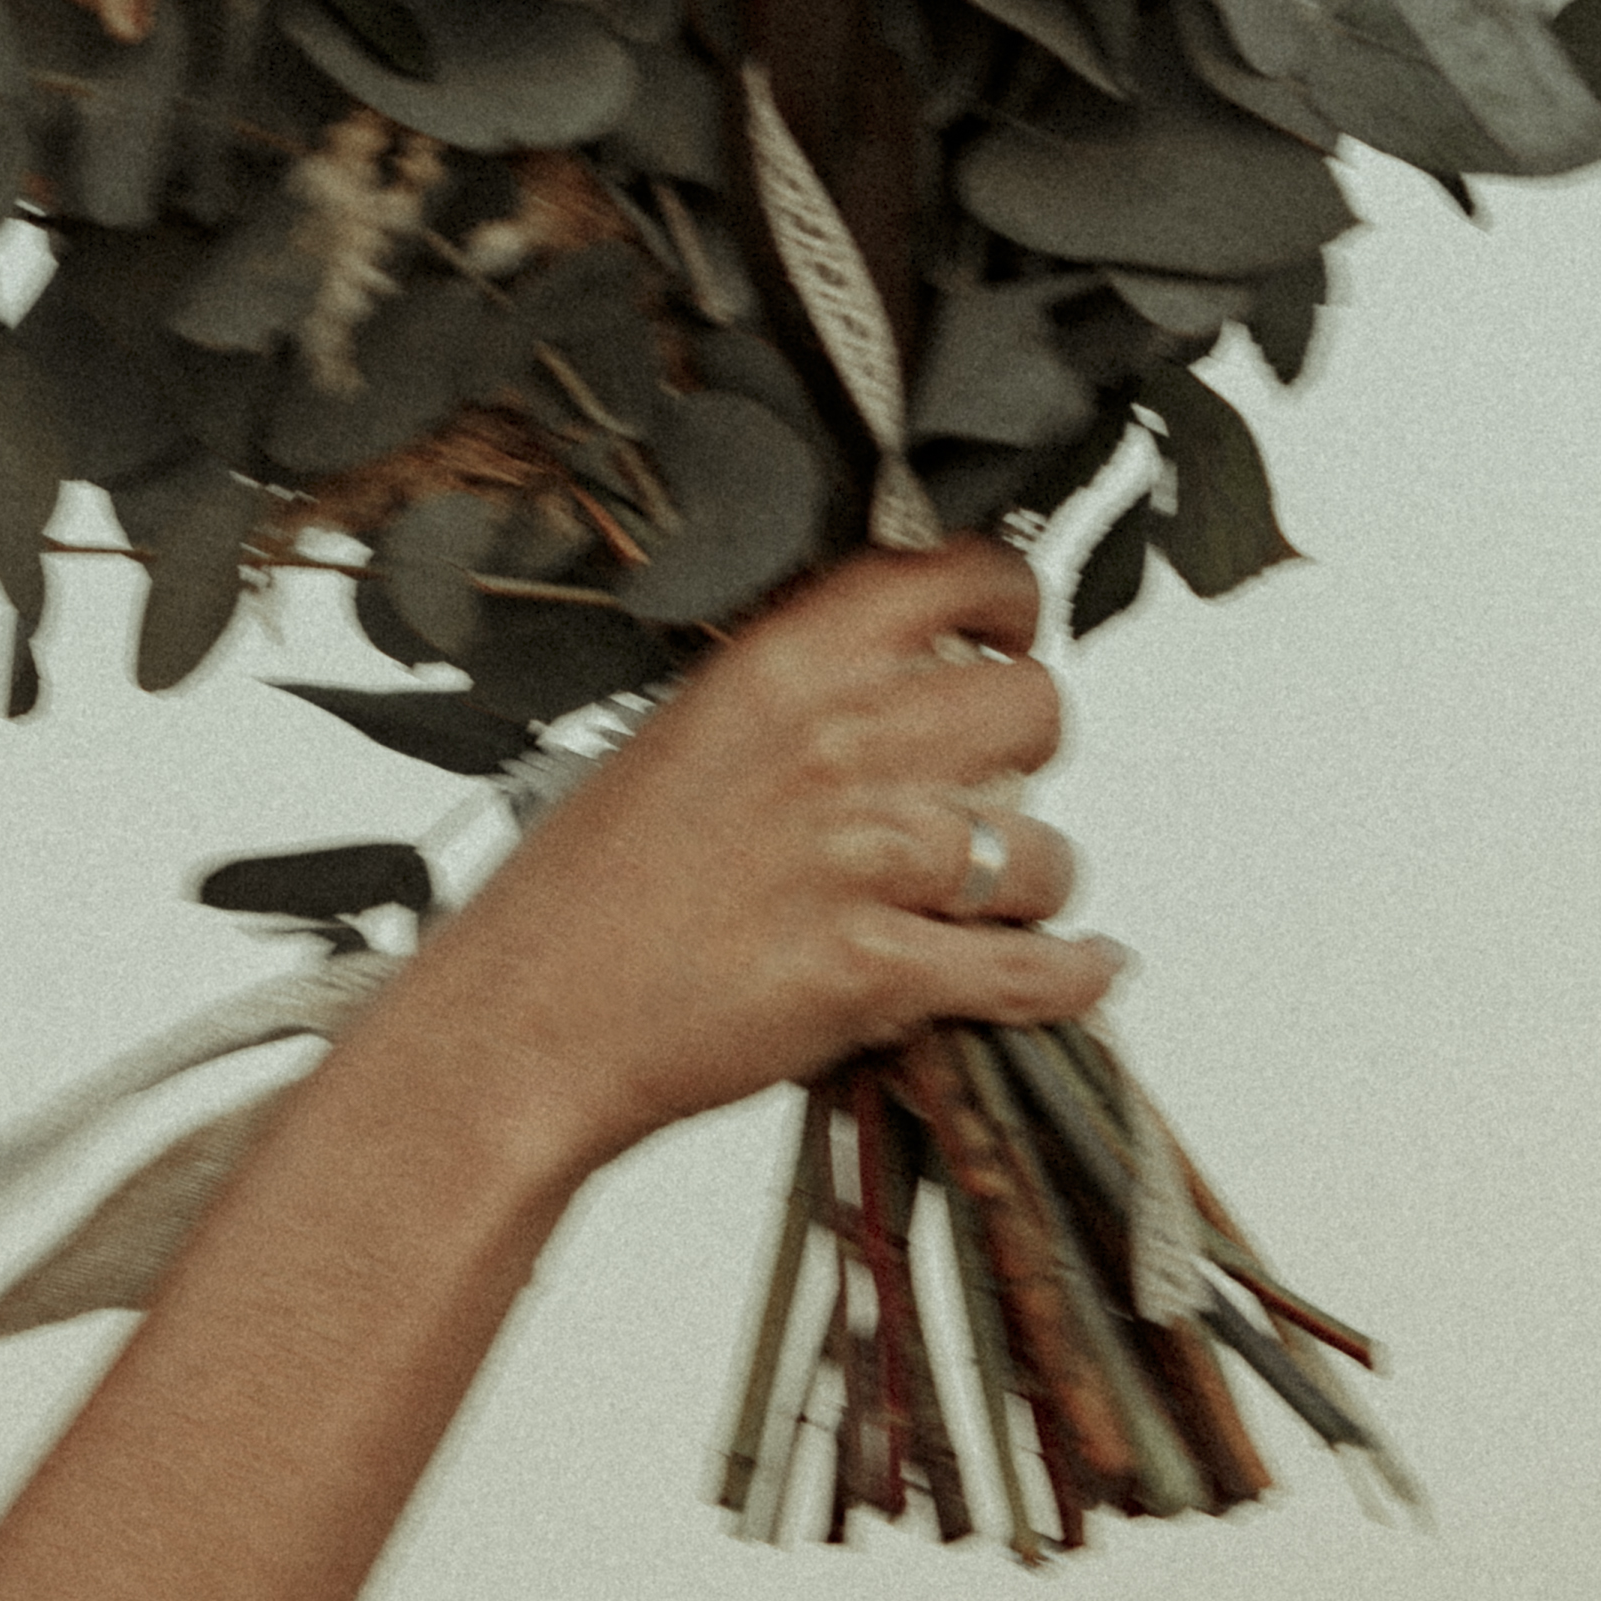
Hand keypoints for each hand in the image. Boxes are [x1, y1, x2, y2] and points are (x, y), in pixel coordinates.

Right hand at [367, 537, 1124, 1178]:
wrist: (523, 1025)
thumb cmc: (583, 894)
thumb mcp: (682, 738)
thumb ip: (800, 698)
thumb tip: (911, 684)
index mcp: (780, 664)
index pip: (956, 574)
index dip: (1009, 605)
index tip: (1007, 633)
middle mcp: (835, 743)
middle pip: (1034, 707)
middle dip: (1026, 756)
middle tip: (985, 790)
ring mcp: (862, 859)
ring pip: (1045, 851)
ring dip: (1029, 885)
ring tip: (983, 903)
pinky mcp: (877, 971)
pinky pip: (1036, 969)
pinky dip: (1068, 977)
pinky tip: (1077, 968)